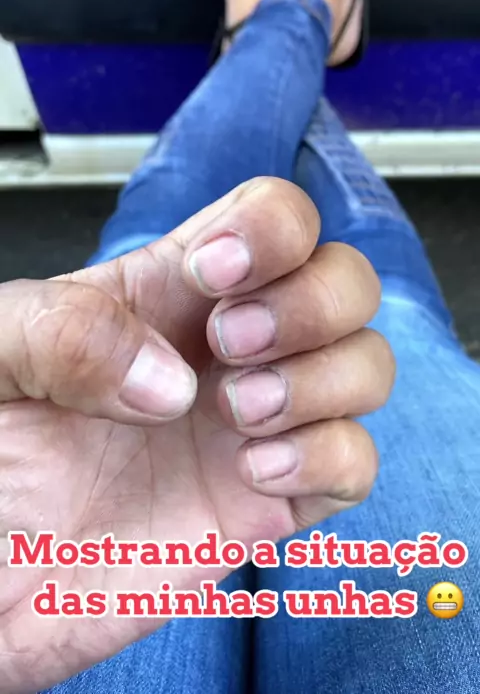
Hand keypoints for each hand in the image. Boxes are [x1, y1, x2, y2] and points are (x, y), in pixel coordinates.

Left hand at [0, 178, 393, 691]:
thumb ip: (63, 332)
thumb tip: (173, 382)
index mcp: (169, 291)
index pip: (274, 216)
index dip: (270, 229)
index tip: (214, 275)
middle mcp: (230, 348)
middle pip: (345, 281)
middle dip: (309, 304)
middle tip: (231, 345)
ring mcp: (257, 424)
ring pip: (367, 366)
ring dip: (321, 380)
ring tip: (236, 415)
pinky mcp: (269, 502)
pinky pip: (355, 464)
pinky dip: (328, 457)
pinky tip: (254, 473)